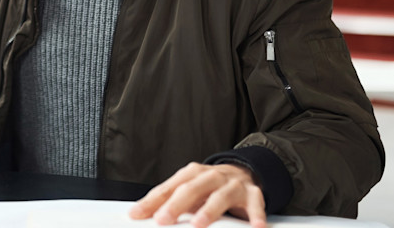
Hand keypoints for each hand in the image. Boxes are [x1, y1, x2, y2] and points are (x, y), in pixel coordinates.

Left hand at [129, 163, 265, 227]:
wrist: (244, 171)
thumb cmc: (209, 186)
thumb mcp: (188, 190)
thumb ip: (167, 201)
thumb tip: (138, 214)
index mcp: (191, 174)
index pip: (168, 188)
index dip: (152, 202)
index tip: (137, 215)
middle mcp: (211, 177)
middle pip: (191, 189)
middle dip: (176, 204)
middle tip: (163, 219)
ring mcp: (232, 185)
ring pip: (220, 196)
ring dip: (209, 210)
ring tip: (199, 224)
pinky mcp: (252, 194)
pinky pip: (255, 204)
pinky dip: (256, 215)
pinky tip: (255, 227)